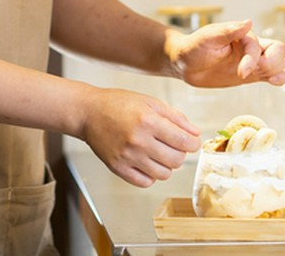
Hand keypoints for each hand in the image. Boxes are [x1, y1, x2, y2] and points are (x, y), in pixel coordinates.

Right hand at [78, 88, 200, 187]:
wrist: (89, 113)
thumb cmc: (118, 104)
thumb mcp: (150, 102)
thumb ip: (176, 117)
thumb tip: (195, 134)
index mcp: (148, 121)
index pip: (184, 142)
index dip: (193, 143)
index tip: (191, 141)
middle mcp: (139, 141)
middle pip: (176, 160)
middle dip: (180, 153)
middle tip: (172, 145)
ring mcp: (128, 157)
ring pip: (164, 174)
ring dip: (166, 165)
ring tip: (157, 152)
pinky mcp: (118, 168)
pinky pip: (146, 182)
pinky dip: (150, 174)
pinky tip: (146, 161)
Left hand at [167, 19, 284, 87]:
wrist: (184, 63)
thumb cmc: (193, 47)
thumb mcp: (207, 38)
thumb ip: (227, 31)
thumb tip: (248, 22)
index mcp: (241, 36)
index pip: (257, 47)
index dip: (252, 60)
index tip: (241, 73)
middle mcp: (250, 47)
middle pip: (279, 50)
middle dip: (274, 62)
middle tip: (257, 72)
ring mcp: (252, 61)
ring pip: (279, 62)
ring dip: (278, 69)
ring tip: (270, 78)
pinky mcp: (250, 75)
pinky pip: (271, 75)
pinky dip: (277, 78)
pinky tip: (274, 81)